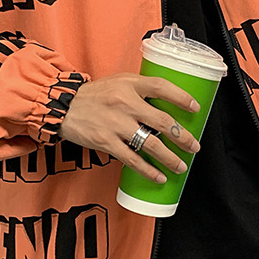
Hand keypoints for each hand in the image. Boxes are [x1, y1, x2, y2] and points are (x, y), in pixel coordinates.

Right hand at [58, 73, 200, 183]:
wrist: (62, 106)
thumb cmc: (95, 94)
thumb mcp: (119, 81)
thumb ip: (141, 88)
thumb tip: (168, 99)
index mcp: (130, 84)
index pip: (161, 87)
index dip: (181, 97)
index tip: (195, 108)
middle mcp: (125, 104)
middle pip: (162, 121)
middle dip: (182, 136)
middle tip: (194, 146)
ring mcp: (116, 125)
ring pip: (151, 144)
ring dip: (169, 158)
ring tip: (181, 166)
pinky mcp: (107, 142)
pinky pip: (132, 160)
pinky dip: (148, 171)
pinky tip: (159, 177)